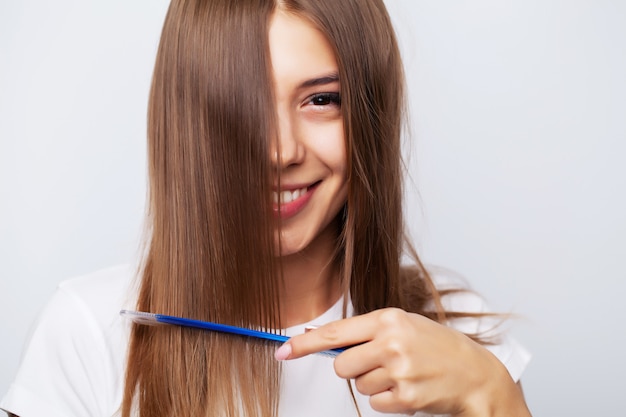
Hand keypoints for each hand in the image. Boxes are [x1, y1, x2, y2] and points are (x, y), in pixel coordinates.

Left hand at [274, 308, 530, 415]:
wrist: (475, 373)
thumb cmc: (437, 346)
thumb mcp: (403, 326)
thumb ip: (368, 332)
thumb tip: (326, 342)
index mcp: (388, 319)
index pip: (336, 332)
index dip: (305, 343)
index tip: (283, 351)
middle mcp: (391, 342)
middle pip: (341, 366)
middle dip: (352, 369)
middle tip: (378, 363)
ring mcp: (398, 370)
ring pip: (358, 385)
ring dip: (374, 383)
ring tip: (401, 373)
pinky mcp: (405, 396)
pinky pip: (375, 403)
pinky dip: (387, 399)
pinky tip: (407, 387)